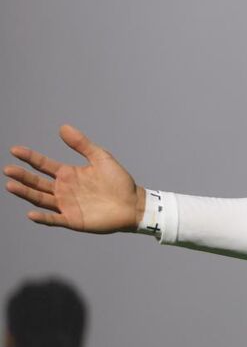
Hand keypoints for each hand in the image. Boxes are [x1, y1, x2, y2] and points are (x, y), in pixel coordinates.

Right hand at [4, 125, 143, 233]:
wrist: (134, 204)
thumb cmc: (119, 181)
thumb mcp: (101, 158)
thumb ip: (82, 144)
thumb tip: (63, 127)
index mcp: (68, 174)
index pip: (43, 165)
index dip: (30, 157)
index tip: (15, 150)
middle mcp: (63, 189)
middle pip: (37, 182)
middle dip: (22, 176)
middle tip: (8, 169)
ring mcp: (67, 205)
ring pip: (41, 199)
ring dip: (26, 193)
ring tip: (10, 185)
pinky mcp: (74, 220)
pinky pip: (55, 219)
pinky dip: (43, 218)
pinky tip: (31, 213)